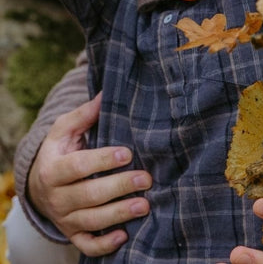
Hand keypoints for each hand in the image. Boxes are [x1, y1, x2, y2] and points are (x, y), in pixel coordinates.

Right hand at [27, 93, 151, 256]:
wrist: (40, 182)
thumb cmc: (61, 150)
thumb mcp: (65, 129)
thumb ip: (85, 114)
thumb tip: (107, 94)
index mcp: (53, 169)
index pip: (78, 166)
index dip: (103, 160)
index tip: (128, 153)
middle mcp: (56, 197)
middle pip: (89, 195)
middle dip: (119, 187)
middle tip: (146, 179)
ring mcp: (64, 218)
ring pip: (91, 221)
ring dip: (119, 215)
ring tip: (145, 205)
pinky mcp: (73, 233)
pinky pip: (86, 245)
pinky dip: (104, 245)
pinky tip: (124, 235)